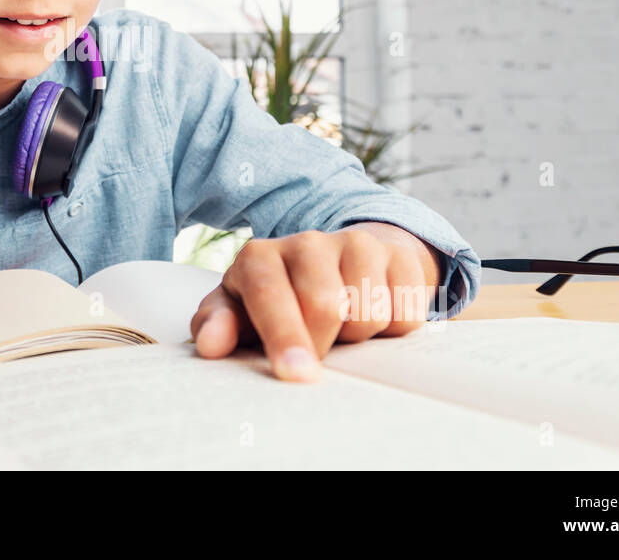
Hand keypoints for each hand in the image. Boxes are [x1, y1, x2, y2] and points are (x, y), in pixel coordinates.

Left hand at [189, 223, 441, 381]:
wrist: (336, 267)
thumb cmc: (277, 303)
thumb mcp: (240, 313)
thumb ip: (218, 327)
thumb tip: (212, 345)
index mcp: (259, 258)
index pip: (270, 295)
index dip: (284, 337)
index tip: (297, 375)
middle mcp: (306, 242)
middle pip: (325, 305)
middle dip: (323, 344)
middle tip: (318, 353)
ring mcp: (356, 244)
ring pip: (369, 311)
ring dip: (357, 338)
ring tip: (341, 331)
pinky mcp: (398, 256)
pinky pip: (406, 313)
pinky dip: (393, 331)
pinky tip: (374, 321)